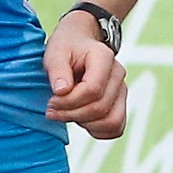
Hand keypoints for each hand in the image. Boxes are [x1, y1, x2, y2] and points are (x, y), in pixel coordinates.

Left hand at [43, 11, 125, 139]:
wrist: (79, 42)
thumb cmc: (66, 47)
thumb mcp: (55, 52)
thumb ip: (57, 70)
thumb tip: (61, 91)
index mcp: (103, 57)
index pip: (93, 90)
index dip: (69, 101)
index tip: (51, 101)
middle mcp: (118, 74)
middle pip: (101, 108)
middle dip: (72, 114)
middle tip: (51, 110)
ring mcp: (122, 90)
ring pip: (112, 122)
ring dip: (85, 124)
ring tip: (66, 113)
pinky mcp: (120, 104)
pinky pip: (116, 127)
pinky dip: (96, 130)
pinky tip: (79, 119)